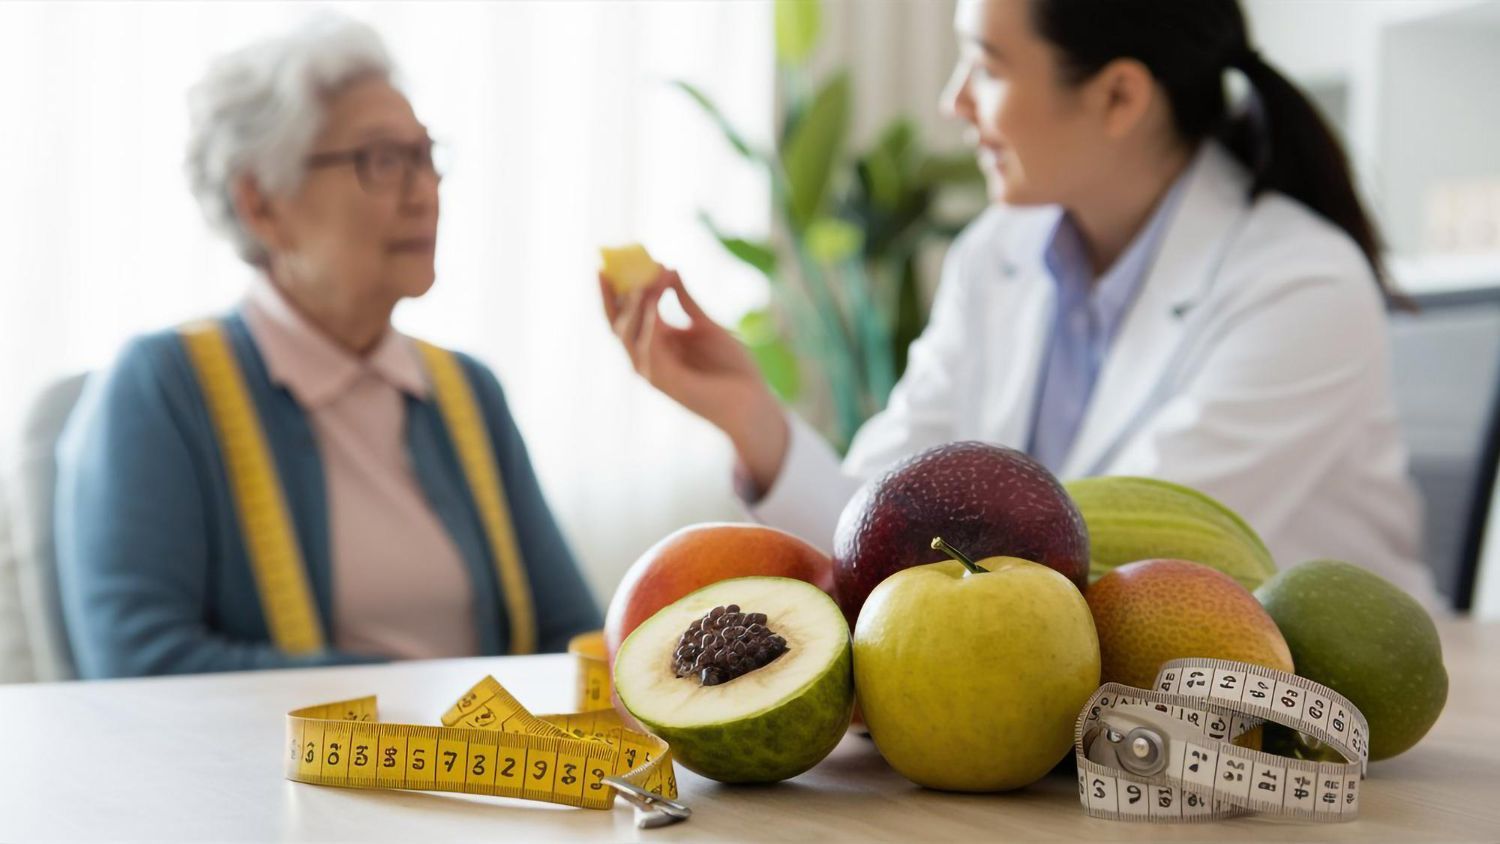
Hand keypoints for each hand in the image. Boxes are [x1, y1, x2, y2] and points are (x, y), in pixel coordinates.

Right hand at [600, 269, 788, 493]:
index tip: (603, 266)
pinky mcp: (666, 382)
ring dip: (635, 306)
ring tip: (645, 281)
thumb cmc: (731, 367)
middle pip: (617, 326)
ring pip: (629, 336)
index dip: (610, 294)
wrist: (753, 401)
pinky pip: (650, 349)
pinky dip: (650, 324)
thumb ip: (685, 300)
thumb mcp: (706, 324)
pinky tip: (654, 302)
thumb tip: (668, 268)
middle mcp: (647, 360)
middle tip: (614, 268)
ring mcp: (654, 372)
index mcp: (654, 346)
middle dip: (614, 297)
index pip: (622, 318)